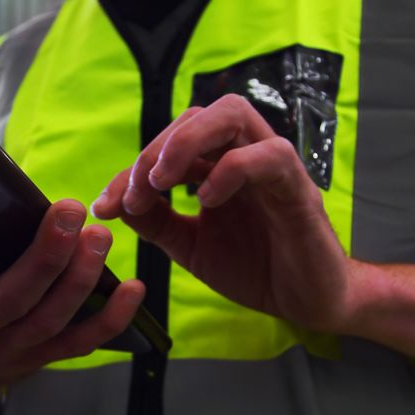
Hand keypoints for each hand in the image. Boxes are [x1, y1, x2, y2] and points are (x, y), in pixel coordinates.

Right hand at [0, 176, 144, 412]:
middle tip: (70, 208)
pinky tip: (137, 287)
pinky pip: (82, 343)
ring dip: (81, 278)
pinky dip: (112, 319)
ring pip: (52, 317)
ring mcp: (11, 348)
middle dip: (44, 254)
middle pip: (13, 294)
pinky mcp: (41, 358)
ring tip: (101, 235)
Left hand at [91, 95, 360, 331]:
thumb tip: (117, 202)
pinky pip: (269, 155)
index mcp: (219, 166)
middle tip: (136, 191)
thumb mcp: (190, 247)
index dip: (132, 169)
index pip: (171, 142)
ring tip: (163, 182)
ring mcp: (273, 167)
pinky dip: (231, 170)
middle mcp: (245, 155)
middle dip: (157, 146)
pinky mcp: (298, 188)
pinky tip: (207, 201)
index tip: (106, 206)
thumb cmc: (256, 268)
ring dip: (187, 141)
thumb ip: (157, 222)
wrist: (308, 301)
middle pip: (200, 113)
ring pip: (233, 114)